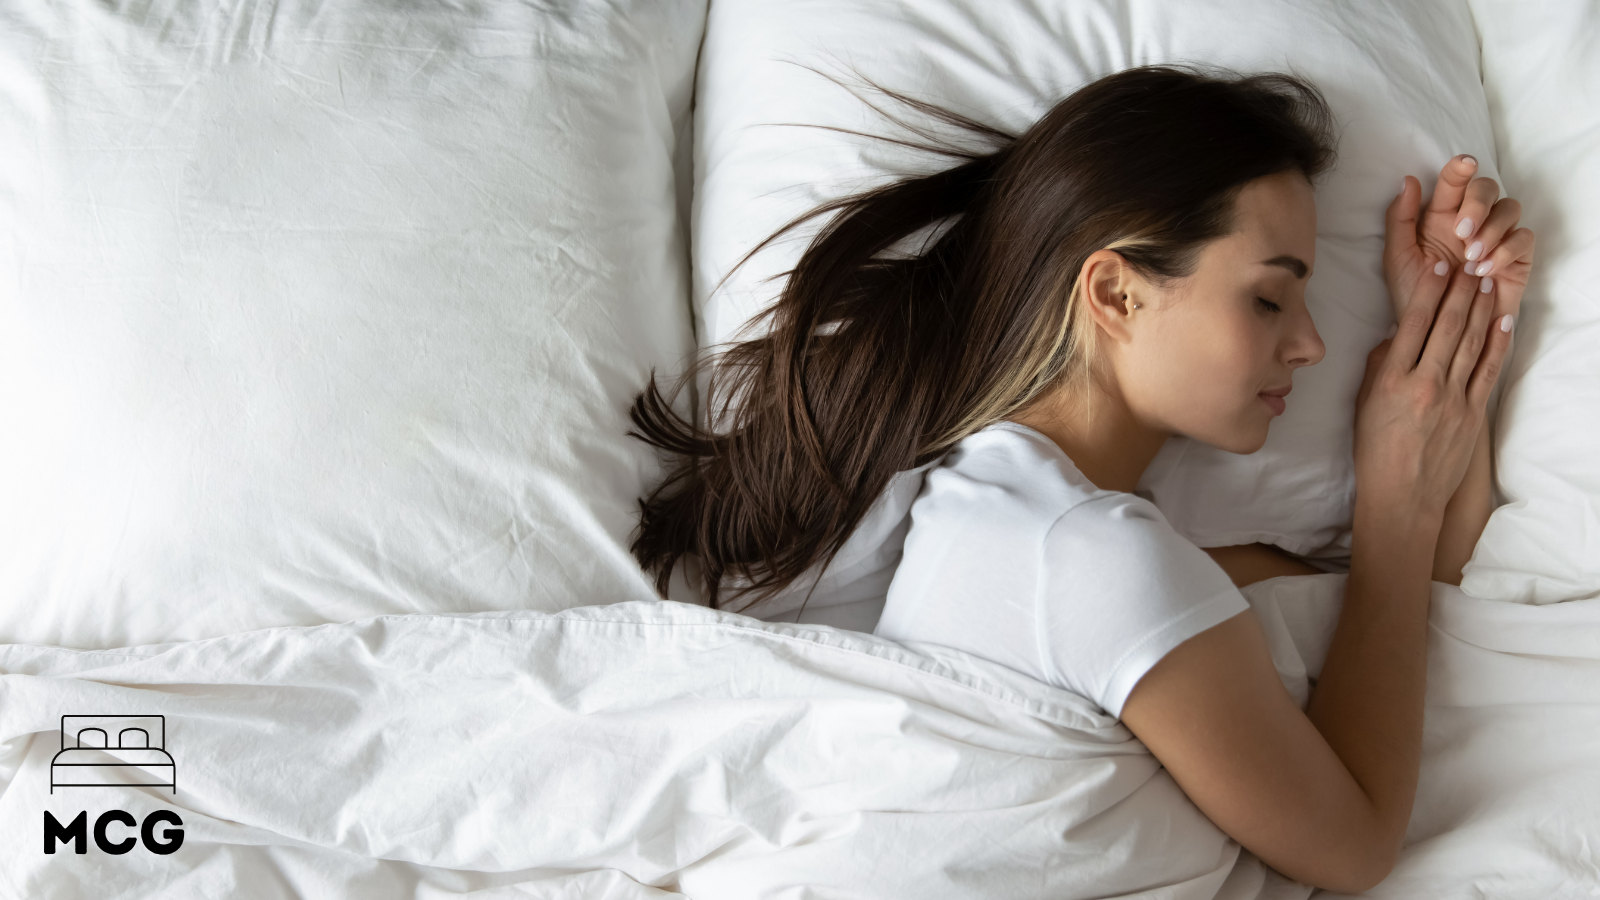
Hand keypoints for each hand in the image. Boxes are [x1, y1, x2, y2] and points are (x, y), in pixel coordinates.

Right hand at [1354, 262, 1513, 518]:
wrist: (1402, 496)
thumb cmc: (1375, 451)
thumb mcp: (1364, 404)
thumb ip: (1380, 367)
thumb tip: (1398, 337)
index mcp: (1392, 381)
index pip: (1414, 326)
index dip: (1428, 293)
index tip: (1438, 268)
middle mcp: (1425, 385)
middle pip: (1448, 328)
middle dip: (1460, 292)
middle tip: (1469, 263)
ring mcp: (1453, 399)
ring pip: (1471, 343)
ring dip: (1481, 308)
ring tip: (1486, 281)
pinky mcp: (1473, 413)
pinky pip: (1487, 370)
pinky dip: (1497, 342)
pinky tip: (1502, 319)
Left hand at [1386, 156, 1535, 336]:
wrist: (1435, 331)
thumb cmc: (1416, 294)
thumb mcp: (1398, 257)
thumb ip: (1400, 219)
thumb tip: (1410, 179)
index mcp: (1441, 214)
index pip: (1455, 181)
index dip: (1461, 168)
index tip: (1464, 164)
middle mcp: (1472, 220)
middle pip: (1488, 187)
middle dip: (1478, 203)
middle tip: (1461, 232)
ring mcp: (1497, 236)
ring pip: (1510, 209)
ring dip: (1491, 229)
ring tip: (1471, 258)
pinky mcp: (1516, 257)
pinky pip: (1523, 238)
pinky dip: (1506, 250)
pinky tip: (1485, 271)